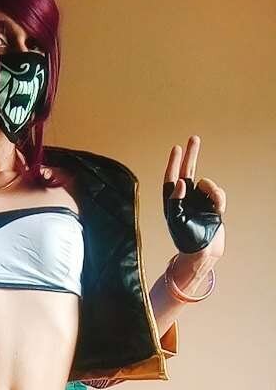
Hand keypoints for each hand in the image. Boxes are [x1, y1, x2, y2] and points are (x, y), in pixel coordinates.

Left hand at [163, 135, 225, 259]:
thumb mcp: (175, 220)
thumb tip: (181, 182)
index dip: (174, 163)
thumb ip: (175, 200)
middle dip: (191, 155)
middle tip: (194, 138)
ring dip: (211, 190)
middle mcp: (185, 199)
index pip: (171, 178)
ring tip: (213, 206)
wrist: (203, 251)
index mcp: (172, 202)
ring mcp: (199, 201)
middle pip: (187, 171)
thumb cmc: (185, 239)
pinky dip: (218, 198)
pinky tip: (217, 210)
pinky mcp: (212, 205)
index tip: (177, 148)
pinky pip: (217, 193)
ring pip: (207, 183)